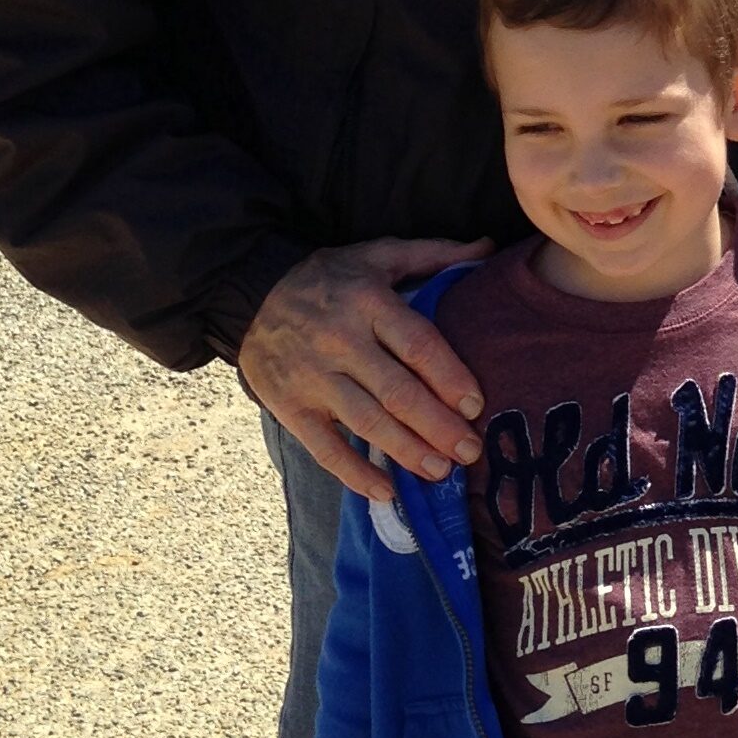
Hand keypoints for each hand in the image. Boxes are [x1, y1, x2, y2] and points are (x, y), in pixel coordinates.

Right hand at [238, 238, 492, 500]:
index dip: (448, 377)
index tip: (476, 406)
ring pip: (366, 422)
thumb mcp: (376, 255)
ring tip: (441, 472)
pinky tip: (386, 491)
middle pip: (397, 392)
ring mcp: (312, 377)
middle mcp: (340, 341)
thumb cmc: (328, 279)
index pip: (417, 344)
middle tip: (470, 452)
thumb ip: (432, 254)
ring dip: (407, 452)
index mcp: (368, 302)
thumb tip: (488, 246)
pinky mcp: (290, 406)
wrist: (249, 293)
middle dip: (438, 426)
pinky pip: (324, 447)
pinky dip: (354, 473)